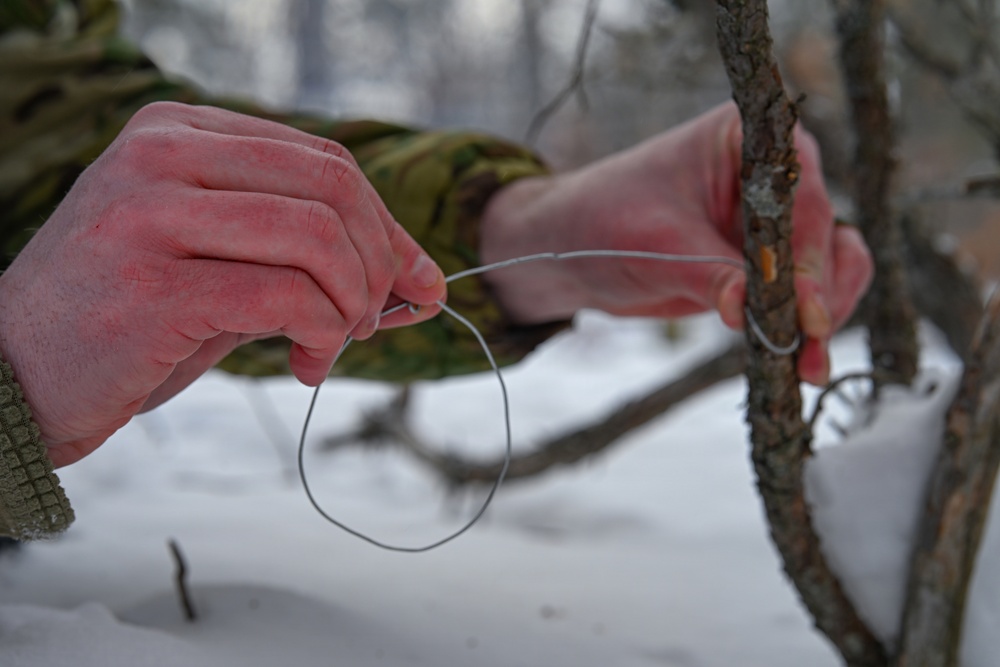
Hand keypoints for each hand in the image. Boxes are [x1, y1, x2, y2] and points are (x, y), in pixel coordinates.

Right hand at [0, 102, 445, 466]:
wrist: (14, 377)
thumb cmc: (130, 323)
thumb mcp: (221, 265)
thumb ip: (304, 253)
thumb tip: (417, 274)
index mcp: (179, 133)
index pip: (325, 163)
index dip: (386, 226)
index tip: (413, 281)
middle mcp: (162, 154)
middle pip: (334, 189)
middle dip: (381, 262)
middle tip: (378, 318)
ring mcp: (152, 212)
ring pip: (319, 238)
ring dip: (354, 303)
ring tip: (334, 345)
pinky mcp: (154, 281)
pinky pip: (288, 296)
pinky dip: (323, 334)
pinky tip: (306, 364)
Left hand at [480, 102, 871, 384]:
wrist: (573, 249)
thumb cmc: (606, 221)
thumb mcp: (657, 247)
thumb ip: (709, 276)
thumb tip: (750, 313)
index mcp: (750, 138)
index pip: (800, 200)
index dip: (809, 258)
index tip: (807, 310)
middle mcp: (776, 172)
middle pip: (827, 234)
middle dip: (823, 295)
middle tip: (810, 346)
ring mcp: (776, 219)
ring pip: (833, 265)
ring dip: (826, 314)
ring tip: (808, 366)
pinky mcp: (768, 261)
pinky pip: (808, 292)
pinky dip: (806, 323)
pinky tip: (798, 362)